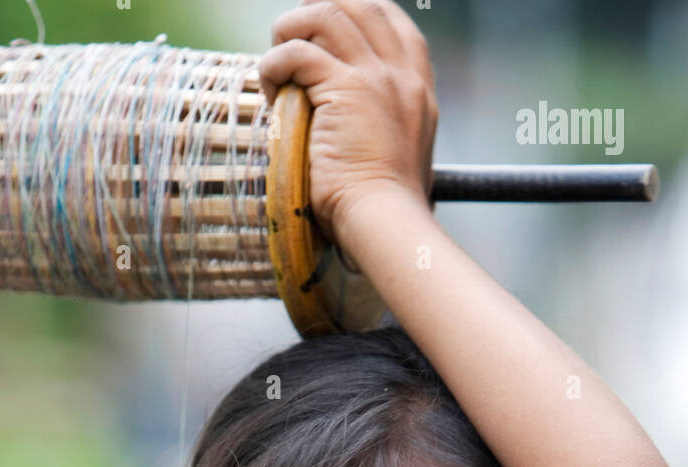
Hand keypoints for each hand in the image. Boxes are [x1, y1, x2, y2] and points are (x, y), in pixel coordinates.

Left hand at [258, 0, 437, 246]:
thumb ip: (383, 125)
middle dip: (318, 9)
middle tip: (290, 36)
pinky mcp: (345, 91)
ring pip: (327, 15)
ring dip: (291, 30)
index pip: (389, 19)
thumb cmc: (385, 208)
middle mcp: (402, 74)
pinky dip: (274, 64)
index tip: (323, 28)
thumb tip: (349, 123)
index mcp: (418, 86)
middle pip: (359, 5)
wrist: (385, 223)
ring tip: (276, 62)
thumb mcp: (399, 154)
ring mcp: (376, 78)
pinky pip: (297, 53)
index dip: (353, 11)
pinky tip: (270, 89)